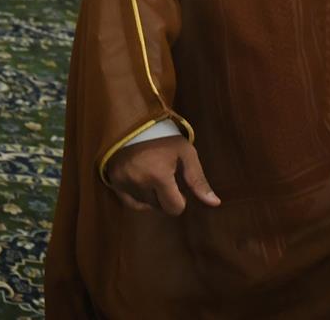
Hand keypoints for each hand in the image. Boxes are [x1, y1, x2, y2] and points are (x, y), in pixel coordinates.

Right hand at [105, 135, 220, 215]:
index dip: (180, 200)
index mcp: (158, 175)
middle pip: (160, 208)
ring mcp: (124, 182)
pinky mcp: (114, 181)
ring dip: (152, 197)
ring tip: (153, 176)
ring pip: (146, 205)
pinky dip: (139, 198)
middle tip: (165, 177)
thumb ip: (198, 179)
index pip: (174, 208)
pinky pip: (130, 203)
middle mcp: (139, 182)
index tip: (178, 185)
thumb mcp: (185, 153)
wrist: (133, 122)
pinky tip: (143, 185)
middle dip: (166, 197)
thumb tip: (215, 203)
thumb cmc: (164, 138)